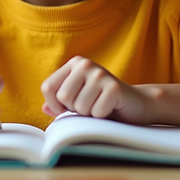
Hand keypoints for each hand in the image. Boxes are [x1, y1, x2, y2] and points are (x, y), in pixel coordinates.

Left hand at [40, 56, 155, 123]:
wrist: (135, 104)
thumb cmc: (101, 103)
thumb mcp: (77, 100)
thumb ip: (59, 104)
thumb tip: (45, 108)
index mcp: (74, 63)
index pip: (48, 87)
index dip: (54, 105)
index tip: (66, 108)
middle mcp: (86, 64)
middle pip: (63, 97)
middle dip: (74, 109)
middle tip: (90, 104)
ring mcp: (100, 74)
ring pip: (79, 107)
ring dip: (89, 113)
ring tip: (100, 105)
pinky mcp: (113, 87)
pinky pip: (96, 112)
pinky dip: (102, 116)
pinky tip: (110, 108)